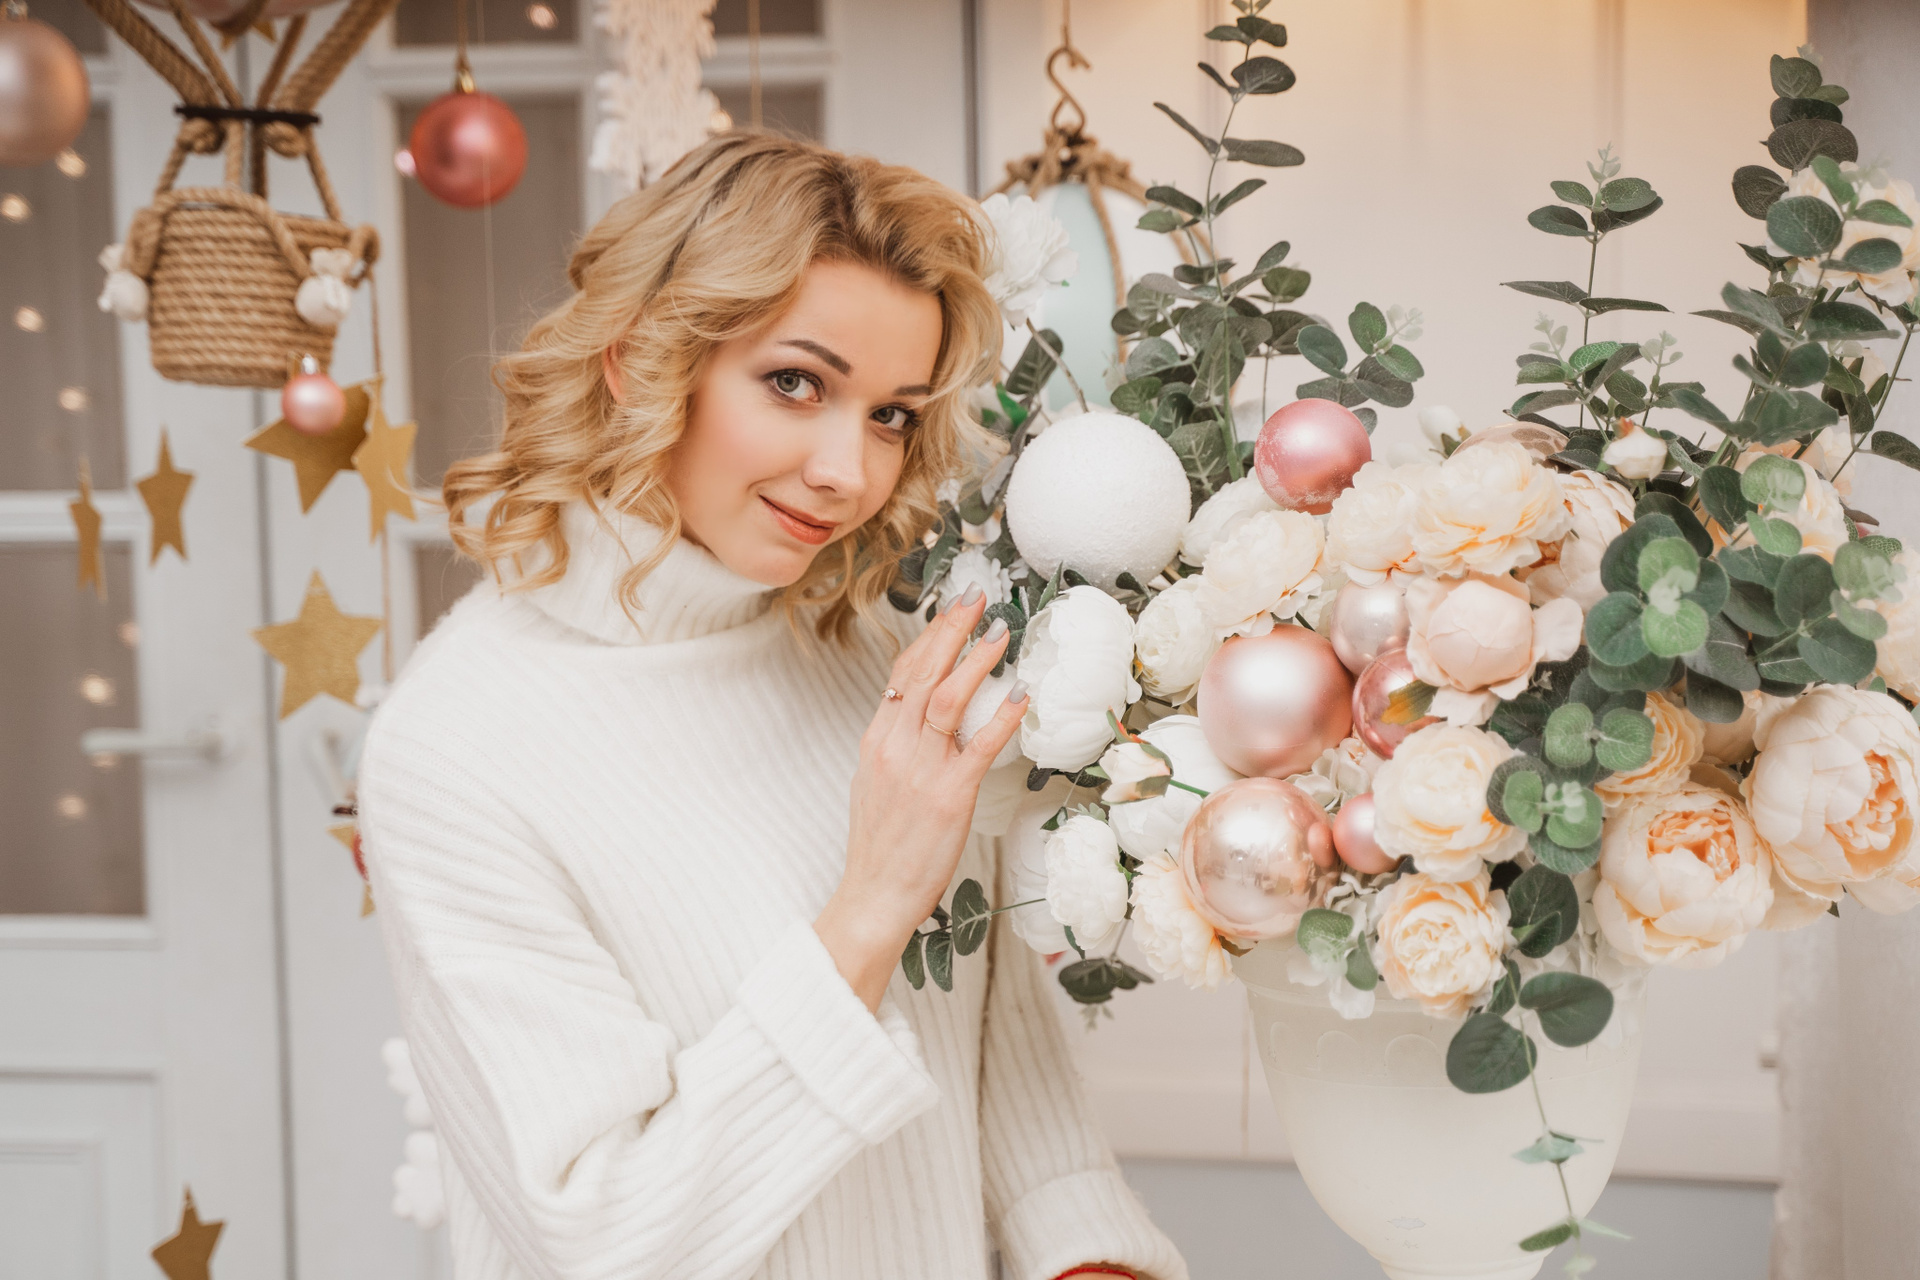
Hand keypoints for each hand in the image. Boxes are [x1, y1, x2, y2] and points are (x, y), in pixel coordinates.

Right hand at [814, 586, 1026, 1010]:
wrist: (874, 895)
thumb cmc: (881, 844)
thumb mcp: (876, 782)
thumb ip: (898, 746)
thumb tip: (922, 715)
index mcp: (877, 741)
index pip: (904, 674)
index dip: (929, 636)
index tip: (952, 607)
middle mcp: (895, 748)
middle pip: (923, 674)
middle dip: (951, 631)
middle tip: (977, 597)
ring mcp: (921, 771)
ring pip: (948, 700)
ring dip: (976, 662)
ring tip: (1000, 633)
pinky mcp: (948, 797)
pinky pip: (979, 747)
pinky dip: (1001, 717)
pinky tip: (1020, 695)